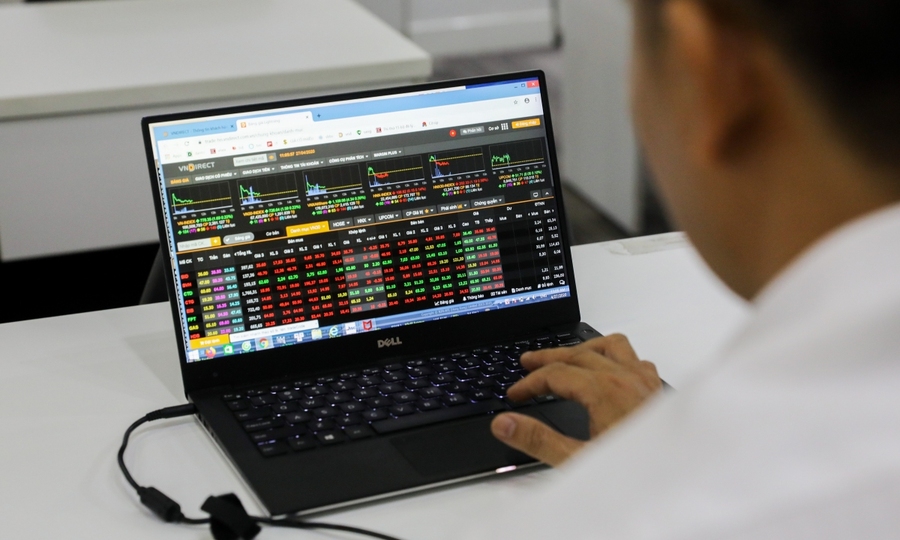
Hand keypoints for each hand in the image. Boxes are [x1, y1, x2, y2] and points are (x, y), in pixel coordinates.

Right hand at [491, 334, 661, 465]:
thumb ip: (538, 440)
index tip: (516, 394)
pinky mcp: (657, 392)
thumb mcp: (578, 461)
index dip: (531, 382)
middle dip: (549, 357)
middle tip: (528, 362)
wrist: (678, 482)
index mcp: (605, 390)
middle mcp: (627, 378)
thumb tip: (505, 424)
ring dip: (585, 348)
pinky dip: (617, 358)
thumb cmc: (636, 475)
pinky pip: (636, 359)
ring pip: (612, 346)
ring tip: (568, 355)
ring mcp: (645, 382)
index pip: (557, 374)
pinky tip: (611, 370)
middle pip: (579, 353)